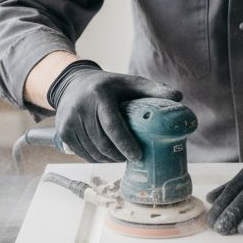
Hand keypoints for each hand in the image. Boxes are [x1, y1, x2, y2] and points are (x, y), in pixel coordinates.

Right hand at [49, 61, 180, 162]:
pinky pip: (83, 154)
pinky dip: (96, 158)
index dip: (125, 144)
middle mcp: (80, 108)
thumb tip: (178, 98)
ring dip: (109, 159)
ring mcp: (69, 121)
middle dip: (119, 155)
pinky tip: (107, 155)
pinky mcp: (63, 132)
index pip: (112, 125)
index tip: (137, 156)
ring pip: (93, 151)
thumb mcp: (130, 83)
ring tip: (121, 157)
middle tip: (133, 158)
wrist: (72, 84)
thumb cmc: (107, 86)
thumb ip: (153, 89)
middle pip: (103, 143)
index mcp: (99, 95)